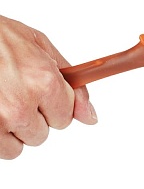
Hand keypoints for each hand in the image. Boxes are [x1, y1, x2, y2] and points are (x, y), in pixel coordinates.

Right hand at [0, 15, 96, 159]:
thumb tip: (90, 116)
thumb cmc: (0, 38)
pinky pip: (1, 151)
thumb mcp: (42, 48)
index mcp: (44, 81)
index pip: (65, 117)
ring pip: (20, 144)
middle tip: (17, 94)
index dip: (55, 105)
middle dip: (34, 117)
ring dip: (14, 129)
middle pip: (43, 133)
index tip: (44, 96)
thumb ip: (71, 84)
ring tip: (3, 102)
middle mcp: (22, 104)